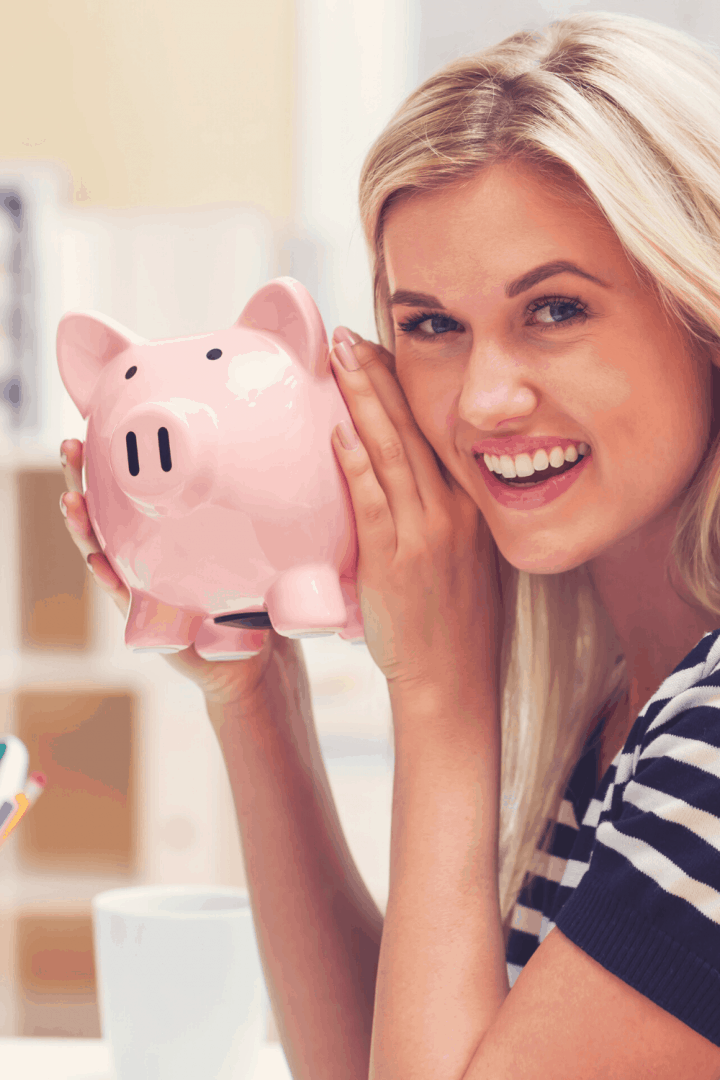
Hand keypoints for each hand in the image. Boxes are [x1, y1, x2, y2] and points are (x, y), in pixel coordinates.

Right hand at [59, 439, 288, 707]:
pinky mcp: (146, 617)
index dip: (112, 460)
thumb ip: (255, 509)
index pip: (132, 489)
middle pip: (104, 510)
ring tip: (71, 501)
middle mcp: (145, 553)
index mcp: (164, 533)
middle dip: (81, 479)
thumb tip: (283, 450)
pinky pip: (123, 595)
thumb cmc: (254, 592)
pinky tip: (99, 562)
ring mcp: (141, 583)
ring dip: (83, 526)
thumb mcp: (255, 545)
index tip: (96, 425)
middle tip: (70, 448)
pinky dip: (109, 578)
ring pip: (102, 549)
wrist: (255, 652)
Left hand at [329, 332, 502, 703]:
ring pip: (393, 452)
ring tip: (338, 359)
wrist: (452, 678)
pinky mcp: (397, 560)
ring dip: (363, 401)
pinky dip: (355, 463)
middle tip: (347, 335)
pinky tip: (338, 432)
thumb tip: (395, 479)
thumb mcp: (460, 557)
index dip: (405, 386)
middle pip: (414, 428)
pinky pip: (374, 502)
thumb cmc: (450, 621)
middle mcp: (455, 511)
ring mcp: (427, 534)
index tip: (380, 349)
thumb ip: (435, 514)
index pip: (437, 430)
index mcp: (471, 505)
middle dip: (379, 376)